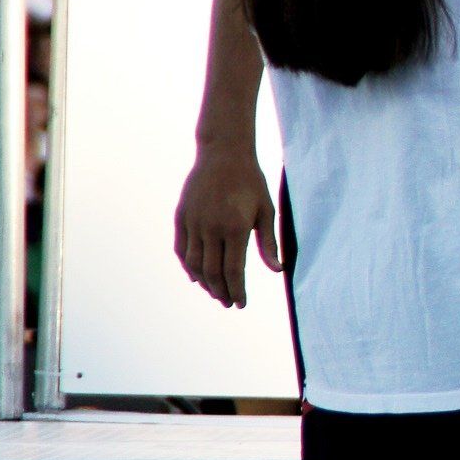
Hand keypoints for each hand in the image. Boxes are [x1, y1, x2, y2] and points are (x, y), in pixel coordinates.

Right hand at [173, 141, 280, 307]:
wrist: (223, 154)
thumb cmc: (251, 182)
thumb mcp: (266, 210)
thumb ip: (268, 243)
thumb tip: (277, 271)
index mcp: (235, 228)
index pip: (234, 270)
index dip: (237, 291)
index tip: (241, 305)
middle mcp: (211, 228)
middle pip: (213, 272)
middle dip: (221, 291)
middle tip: (228, 303)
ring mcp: (193, 223)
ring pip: (194, 264)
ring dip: (204, 283)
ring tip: (214, 293)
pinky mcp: (181, 217)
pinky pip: (181, 249)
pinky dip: (187, 266)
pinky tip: (195, 277)